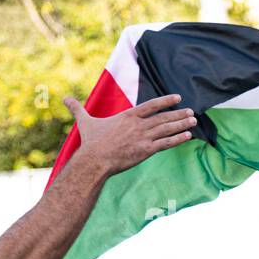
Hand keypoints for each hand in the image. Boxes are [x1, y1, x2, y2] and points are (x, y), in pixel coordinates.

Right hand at [67, 93, 196, 177]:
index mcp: (127, 116)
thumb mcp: (85, 122)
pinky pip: (166, 143)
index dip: (165, 101)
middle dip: (179, 113)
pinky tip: (189, 136)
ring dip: (182, 124)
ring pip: (167, 128)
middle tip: (192, 111)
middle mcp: (138, 125)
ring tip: (194, 120)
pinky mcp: (146, 150)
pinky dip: (178, 139)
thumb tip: (64, 98)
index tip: (178, 97)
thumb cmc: (91, 142)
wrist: (95, 160)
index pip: (151, 105)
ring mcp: (143, 137)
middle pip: (163, 117)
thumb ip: (78, 109)